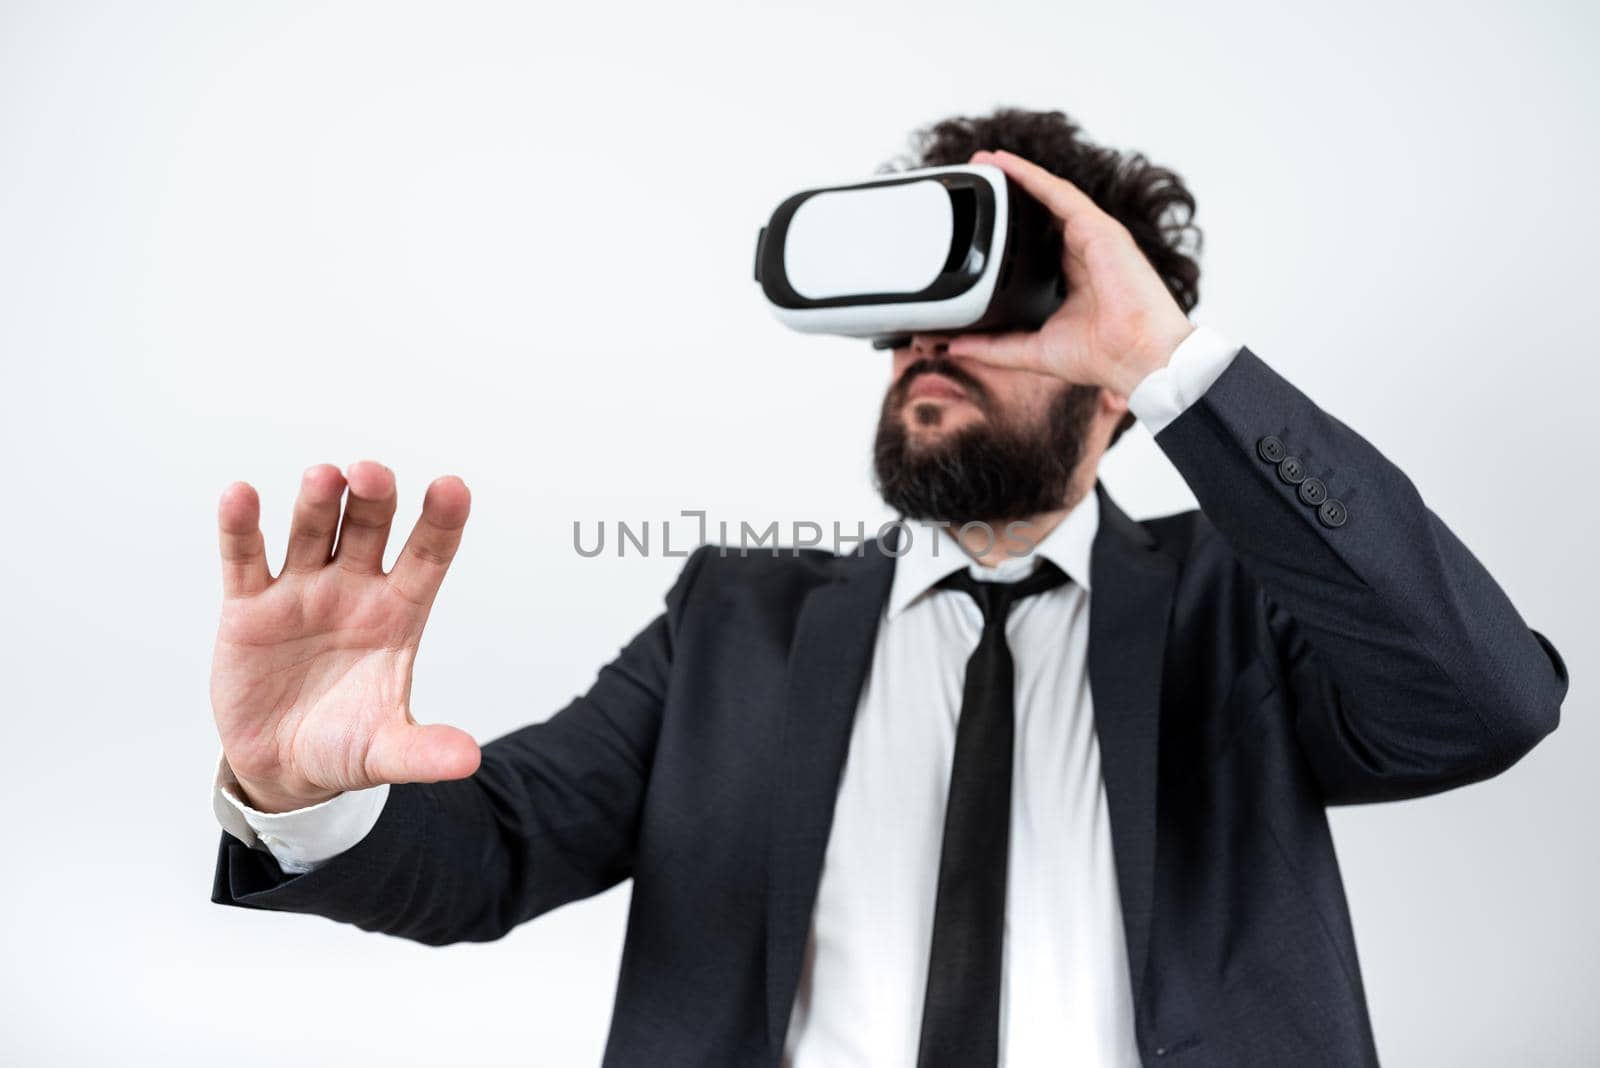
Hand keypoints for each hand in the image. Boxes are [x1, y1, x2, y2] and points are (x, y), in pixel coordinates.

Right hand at [209, 461, 479, 812]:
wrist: (281, 767)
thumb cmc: (343, 747)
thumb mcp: (384, 753)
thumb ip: (422, 752)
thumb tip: (469, 761)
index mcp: (397, 614)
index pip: (428, 557)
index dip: (441, 521)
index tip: (452, 487)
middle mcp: (354, 590)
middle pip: (369, 529)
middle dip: (373, 498)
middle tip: (372, 473)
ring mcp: (302, 591)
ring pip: (313, 532)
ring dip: (318, 503)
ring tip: (324, 477)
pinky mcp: (249, 607)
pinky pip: (246, 559)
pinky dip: (241, 527)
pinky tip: (240, 495)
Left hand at [946, 149, 1196, 396]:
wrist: (1138, 358)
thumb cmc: (1103, 356)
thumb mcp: (1034, 350)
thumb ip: (994, 347)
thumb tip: (956, 346)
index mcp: (1071, 277)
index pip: (1034, 243)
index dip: (1007, 227)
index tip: (977, 219)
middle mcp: (1083, 252)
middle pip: (1040, 212)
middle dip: (1009, 192)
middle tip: (975, 176)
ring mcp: (1093, 237)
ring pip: (1048, 195)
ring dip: (1016, 175)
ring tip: (985, 160)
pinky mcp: (1100, 229)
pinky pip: (1060, 193)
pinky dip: (1032, 176)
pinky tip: (1007, 164)